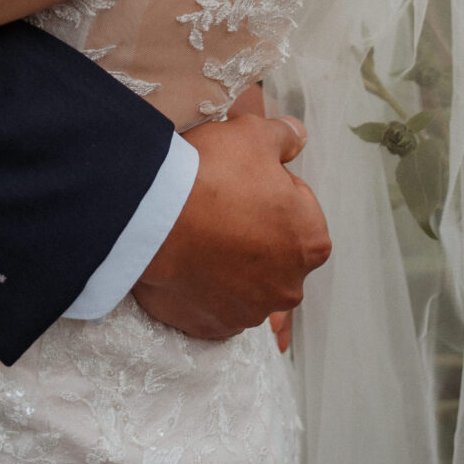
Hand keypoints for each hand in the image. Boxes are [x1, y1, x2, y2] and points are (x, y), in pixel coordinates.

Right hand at [132, 114, 329, 341]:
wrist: (153, 214)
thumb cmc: (211, 173)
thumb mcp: (253, 135)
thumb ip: (284, 137)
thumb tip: (297, 137)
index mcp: (310, 241)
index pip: (296, 209)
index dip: (267, 188)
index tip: (238, 180)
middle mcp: (289, 285)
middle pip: (273, 250)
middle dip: (252, 231)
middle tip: (217, 204)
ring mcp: (250, 312)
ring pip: (244, 281)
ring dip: (228, 262)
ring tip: (196, 232)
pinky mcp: (214, 327)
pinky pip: (213, 305)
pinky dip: (203, 288)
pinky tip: (186, 261)